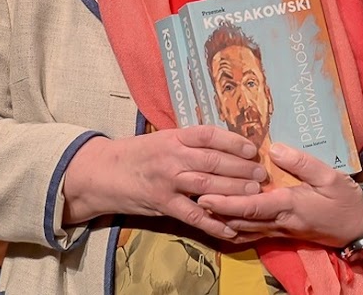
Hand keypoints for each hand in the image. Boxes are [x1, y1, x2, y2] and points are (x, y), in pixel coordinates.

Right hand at [62, 125, 267, 240]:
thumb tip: (226, 145)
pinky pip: (193, 215)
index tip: (252, 148)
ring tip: (255, 194)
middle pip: (213, 162)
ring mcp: (167, 182)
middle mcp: (172, 157)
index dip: (234, 141)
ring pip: (207, 186)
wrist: (101, 172)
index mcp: (175, 138)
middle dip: (241, 169)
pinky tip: (231, 227)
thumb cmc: (137, 154)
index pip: (209, 135)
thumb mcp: (163, 139)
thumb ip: (190, 142)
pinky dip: (214, 223)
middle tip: (261, 174)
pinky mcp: (162, 204)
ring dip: (234, 192)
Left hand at [196, 143, 362, 246]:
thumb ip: (302, 163)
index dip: (226, 203)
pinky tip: (221, 221)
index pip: (251, 206)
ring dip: (220, 220)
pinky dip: (234, 228)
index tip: (204, 196)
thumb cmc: (345, 200)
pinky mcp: (281, 233)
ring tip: (198, 207)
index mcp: (289, 206)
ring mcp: (279, 230)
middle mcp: (279, 222)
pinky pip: (251, 233)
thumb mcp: (330, 176)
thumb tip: (275, 149)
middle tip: (191, 197)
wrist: (358, 226)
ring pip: (242, 229)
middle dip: (214, 211)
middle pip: (239, 220)